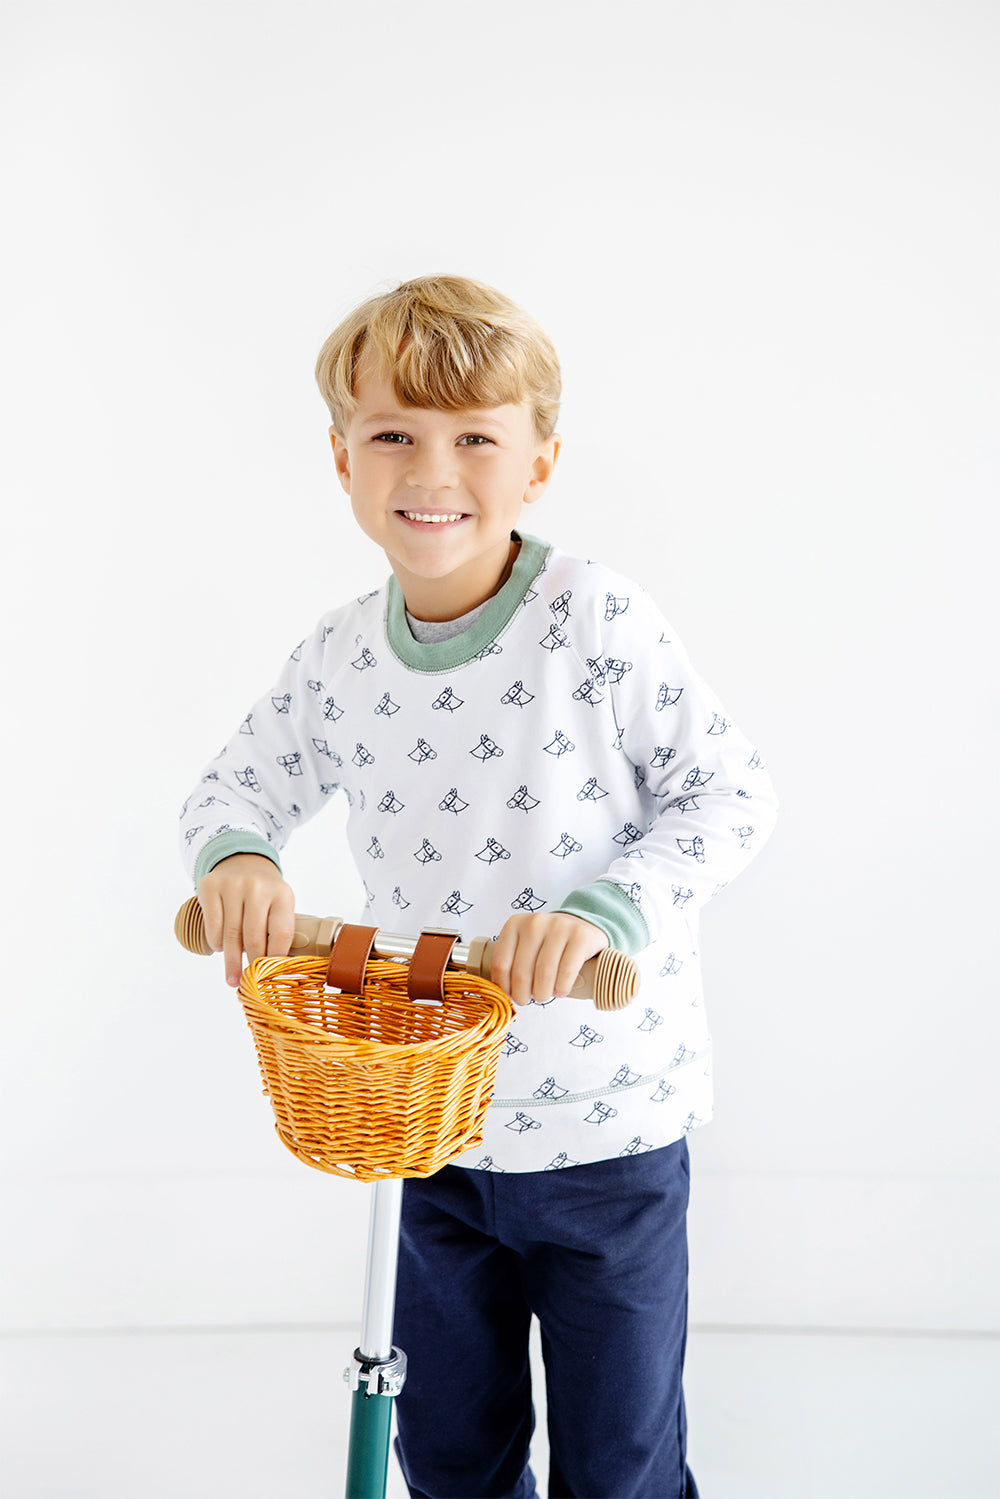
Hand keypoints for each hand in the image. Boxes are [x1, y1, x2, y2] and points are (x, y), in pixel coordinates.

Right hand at [197, 854, 295, 986]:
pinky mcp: (211, 886)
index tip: (270, 977)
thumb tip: (275, 970)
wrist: (242, 862)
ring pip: (231, 934)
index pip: (281, 933)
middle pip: (254, 937)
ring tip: (232, 977)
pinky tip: (220, 949)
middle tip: (247, 982)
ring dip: (231, 960)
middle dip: (251, 965)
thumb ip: (278, 930)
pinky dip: (216, 941)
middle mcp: (258, 887)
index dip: (275, 958)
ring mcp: (233, 884)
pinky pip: (212, 924)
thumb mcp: (279, 904)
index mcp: (282, 894)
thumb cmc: (263, 894)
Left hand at [489, 912, 609, 1007]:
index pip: (500, 963)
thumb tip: (501, 993)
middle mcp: (535, 923)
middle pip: (521, 971)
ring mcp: (559, 927)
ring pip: (544, 973)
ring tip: (543, 996)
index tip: (509, 995)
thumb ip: (512, 961)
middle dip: (522, 994)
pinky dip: (562, 987)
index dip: (503, 986)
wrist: (581, 926)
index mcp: (515, 924)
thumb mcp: (525, 944)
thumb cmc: (548, 942)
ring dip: (542, 993)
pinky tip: (560, 991)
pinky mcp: (580, 936)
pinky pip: (566, 971)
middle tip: (526, 1000)